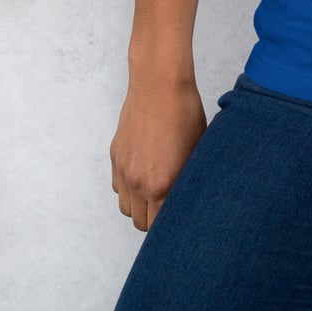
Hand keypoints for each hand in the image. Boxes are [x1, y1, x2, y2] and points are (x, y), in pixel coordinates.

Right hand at [109, 73, 207, 230]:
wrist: (159, 84)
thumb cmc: (185, 113)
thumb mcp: (196, 150)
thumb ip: (188, 181)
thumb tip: (190, 199)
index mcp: (162, 185)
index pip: (161, 226)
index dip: (172, 225)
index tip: (180, 220)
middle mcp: (138, 183)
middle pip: (141, 223)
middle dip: (155, 219)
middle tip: (169, 207)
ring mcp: (123, 170)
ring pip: (126, 208)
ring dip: (139, 206)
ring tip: (155, 191)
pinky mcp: (115, 156)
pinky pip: (117, 187)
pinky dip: (127, 188)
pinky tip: (143, 174)